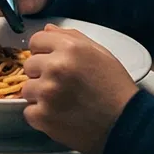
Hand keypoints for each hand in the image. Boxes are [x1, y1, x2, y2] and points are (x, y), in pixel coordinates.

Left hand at [17, 26, 139, 153]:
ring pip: (27, 89)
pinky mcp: (43, 116)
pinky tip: (59, 115)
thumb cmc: (115, 87)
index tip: (51, 61)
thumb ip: (71, 37)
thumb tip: (48, 29)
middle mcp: (55, 67)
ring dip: (40, 95)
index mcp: (70, 48)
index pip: (36, 41)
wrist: (126, 123)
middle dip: (41, 74)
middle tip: (61, 85)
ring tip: (62, 101)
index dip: (43, 51)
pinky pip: (28, 111)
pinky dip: (40, 115)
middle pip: (29, 65)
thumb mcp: (100, 53)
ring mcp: (47, 93)